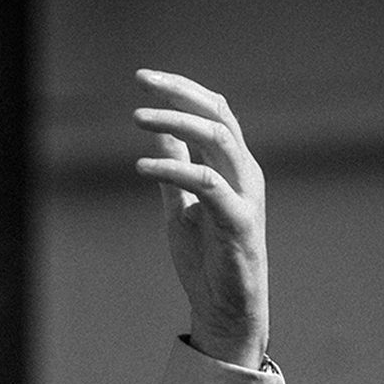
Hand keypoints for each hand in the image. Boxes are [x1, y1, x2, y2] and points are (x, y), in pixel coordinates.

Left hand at [132, 70, 268, 368]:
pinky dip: (175, 169)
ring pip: (218, 139)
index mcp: (232, 165)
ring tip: (139, 118)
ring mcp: (244, 194)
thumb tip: (158, 131)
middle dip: (180, 93)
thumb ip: (173, 165)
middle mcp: (243, 172)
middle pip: (218, 113)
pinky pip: (208, 184)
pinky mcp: (239, 220)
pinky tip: (142, 166)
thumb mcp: (180, 202)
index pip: (212, 111)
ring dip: (177, 123)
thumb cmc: (206, 257)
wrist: (224, 306)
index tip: (145, 77)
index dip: (181, 90)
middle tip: (142, 82)